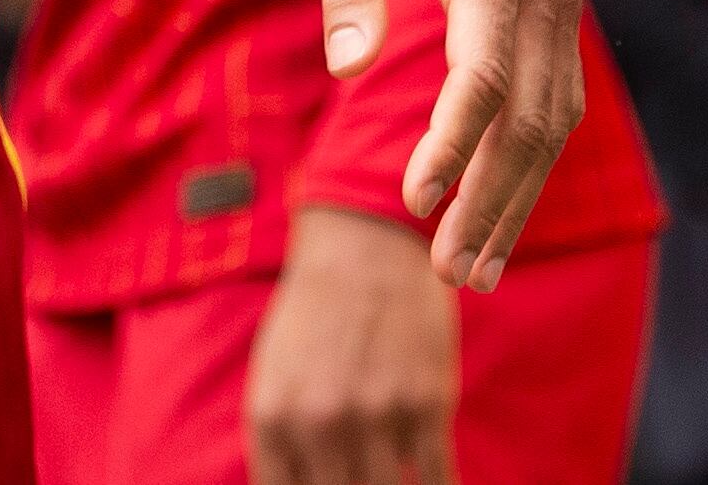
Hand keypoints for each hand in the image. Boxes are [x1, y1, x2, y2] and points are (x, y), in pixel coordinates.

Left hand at [247, 204, 460, 484]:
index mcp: (271, 419)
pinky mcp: (425, 405)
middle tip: (361, 482)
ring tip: (393, 480)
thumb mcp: (275, 377)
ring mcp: (374, 416)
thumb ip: (282, 443)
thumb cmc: (315, 316)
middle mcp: (317, 423)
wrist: (362, 245)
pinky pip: (437, 483)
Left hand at [302, 0, 582, 289]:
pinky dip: (533, 155)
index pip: (482, 78)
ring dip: (519, 195)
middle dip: (491, 203)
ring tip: (478, 266)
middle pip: (528, 120)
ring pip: (553, 119)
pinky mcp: (559, 4)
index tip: (413, 203)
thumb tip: (348, 70)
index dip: (450, 148)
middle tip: (451, 274)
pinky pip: (557, 95)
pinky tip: (502, 201)